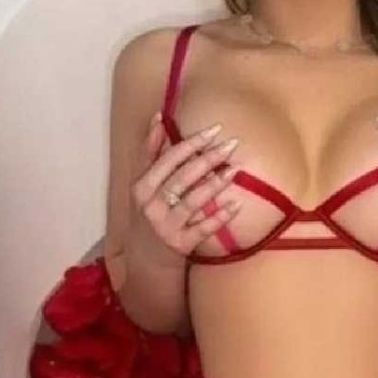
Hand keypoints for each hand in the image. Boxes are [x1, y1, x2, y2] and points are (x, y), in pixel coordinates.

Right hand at [128, 111, 242, 263]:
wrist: (144, 260)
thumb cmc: (148, 214)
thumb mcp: (142, 184)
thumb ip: (150, 152)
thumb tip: (159, 117)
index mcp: (141, 186)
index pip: (168, 159)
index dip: (191, 142)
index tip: (215, 129)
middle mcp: (151, 205)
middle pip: (182, 177)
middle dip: (208, 158)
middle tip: (232, 144)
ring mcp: (165, 226)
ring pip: (192, 201)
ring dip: (215, 184)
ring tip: (235, 169)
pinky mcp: (179, 245)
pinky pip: (202, 229)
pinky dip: (219, 217)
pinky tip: (236, 205)